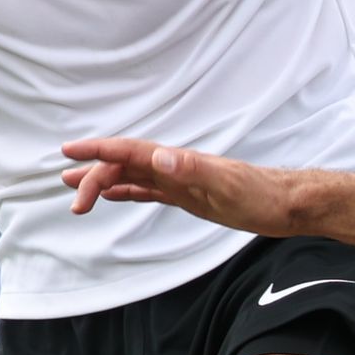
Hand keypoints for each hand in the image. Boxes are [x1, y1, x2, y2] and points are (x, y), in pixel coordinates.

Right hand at [60, 137, 299, 233]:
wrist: (286, 204)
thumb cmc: (260, 194)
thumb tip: (157, 157)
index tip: (69, 152)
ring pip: (130, 176)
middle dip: (94, 178)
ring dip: (102, 181)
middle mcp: (173, 166)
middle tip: (74, 203)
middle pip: (123, 165)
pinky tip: (114, 196)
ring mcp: (178, 180)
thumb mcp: (225, 185)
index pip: (128, 152)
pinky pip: (148, 191)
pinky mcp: (187, 195)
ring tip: (73, 189)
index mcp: (177, 161)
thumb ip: (190, 170)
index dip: (97, 150)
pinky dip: (126, 192)